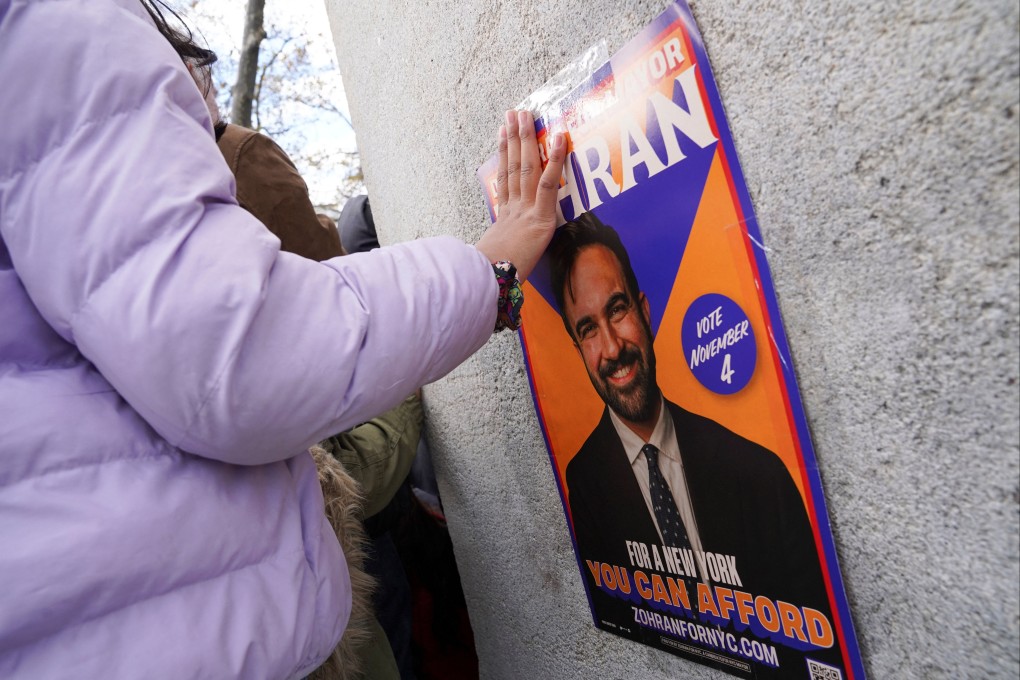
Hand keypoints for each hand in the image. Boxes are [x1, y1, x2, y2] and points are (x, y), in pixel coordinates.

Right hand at [475, 110, 565, 282]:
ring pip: (526, 168)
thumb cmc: (491, 277)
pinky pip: (549, 184)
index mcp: (504, 217)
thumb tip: (496, 253)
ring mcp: (526, 211)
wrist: (489, 284)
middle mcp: (513, 209)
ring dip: (527, 139)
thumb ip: (500, 247)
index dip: (503, 154)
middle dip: (514, 138)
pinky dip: (555, 160)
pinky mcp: (540, 218)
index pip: (504, 179)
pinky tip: (559, 139)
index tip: (502, 133)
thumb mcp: (495, 257)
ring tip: (526, 116)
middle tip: (514, 113)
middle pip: (513, 166)